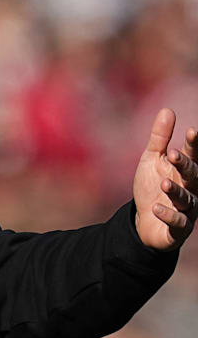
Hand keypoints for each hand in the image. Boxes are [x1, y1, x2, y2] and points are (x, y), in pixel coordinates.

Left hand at [133, 108, 197, 250]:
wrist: (144, 220)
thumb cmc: (152, 186)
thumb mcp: (152, 160)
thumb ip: (160, 138)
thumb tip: (167, 109)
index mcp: (186, 172)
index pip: (194, 156)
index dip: (194, 145)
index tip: (192, 131)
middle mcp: (191, 189)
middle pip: (193, 176)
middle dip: (186, 165)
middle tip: (174, 154)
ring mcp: (186, 210)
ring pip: (186, 199)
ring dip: (176, 191)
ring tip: (164, 183)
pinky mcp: (177, 228)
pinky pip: (177, 223)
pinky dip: (168, 215)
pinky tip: (157, 208)